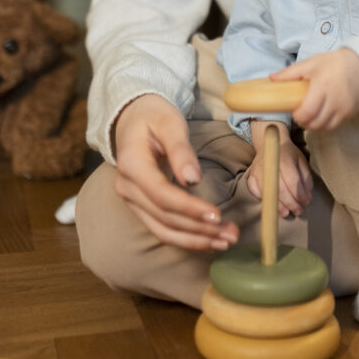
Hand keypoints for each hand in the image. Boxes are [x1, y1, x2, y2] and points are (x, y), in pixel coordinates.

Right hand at [113, 94, 238, 251]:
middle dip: (199, 229)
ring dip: (195, 240)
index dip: (190, 208)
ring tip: (225, 241)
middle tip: (231, 234)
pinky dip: (186, 237)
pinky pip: (162, 228)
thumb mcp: (170, 122)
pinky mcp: (140, 206)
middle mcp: (127, 187)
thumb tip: (193, 179)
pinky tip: (209, 240)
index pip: (162, 195)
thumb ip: (180, 150)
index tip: (217, 215)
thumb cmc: (154, 116)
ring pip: (163, 230)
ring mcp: (131, 199)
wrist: (133, 117)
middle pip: (164, 218)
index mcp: (131, 164)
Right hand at [248, 120, 312, 216]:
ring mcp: (257, 171)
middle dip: (291, 204)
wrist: (270, 145)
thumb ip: (306, 178)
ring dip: (278, 206)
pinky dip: (263, 200)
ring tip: (287, 212)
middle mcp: (269, 164)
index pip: (293, 181)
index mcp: (284, 158)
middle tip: (298, 210)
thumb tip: (307, 196)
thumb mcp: (302, 162)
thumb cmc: (289, 155)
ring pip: (267, 193)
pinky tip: (273, 204)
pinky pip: (255, 193)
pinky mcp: (250, 177)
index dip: (300, 195)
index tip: (306, 202)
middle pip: (280, 189)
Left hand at [271, 48, 358, 130]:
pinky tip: (323, 114)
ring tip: (311, 115)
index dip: (298, 116)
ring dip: (315, 124)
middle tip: (301, 114)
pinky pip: (335, 124)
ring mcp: (345, 108)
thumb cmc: (333, 63)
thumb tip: (271, 79)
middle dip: (304, 122)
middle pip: (315, 123)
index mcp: (322, 86)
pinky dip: (326, 123)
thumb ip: (290, 73)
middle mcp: (335, 100)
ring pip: (325, 127)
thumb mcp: (310, 64)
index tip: (294, 110)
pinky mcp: (351, 112)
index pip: (307, 112)